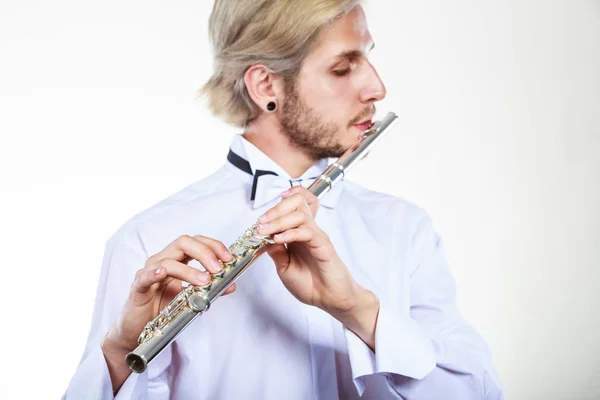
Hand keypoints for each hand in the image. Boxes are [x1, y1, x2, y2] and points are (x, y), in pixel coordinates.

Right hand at [102, 235, 235, 378]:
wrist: (137, 329)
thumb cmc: (162, 309)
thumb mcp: (190, 298)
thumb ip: (210, 290)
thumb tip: (231, 285)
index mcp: (176, 259)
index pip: (196, 242)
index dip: (214, 246)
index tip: (228, 258)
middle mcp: (162, 260)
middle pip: (184, 243)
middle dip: (205, 253)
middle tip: (219, 268)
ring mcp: (148, 272)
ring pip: (168, 260)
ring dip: (189, 270)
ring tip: (204, 281)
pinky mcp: (137, 287)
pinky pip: (145, 276)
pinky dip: (154, 273)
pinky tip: (163, 273)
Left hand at [257, 186, 362, 315]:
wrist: (330, 300)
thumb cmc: (311, 285)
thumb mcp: (284, 267)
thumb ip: (275, 251)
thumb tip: (263, 237)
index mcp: (298, 234)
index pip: (294, 206)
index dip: (280, 203)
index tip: (263, 213)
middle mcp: (308, 231)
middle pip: (298, 202)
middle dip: (276, 208)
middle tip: (261, 221)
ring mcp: (316, 236)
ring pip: (300, 214)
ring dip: (278, 220)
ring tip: (265, 231)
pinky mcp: (323, 245)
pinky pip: (307, 231)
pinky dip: (290, 233)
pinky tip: (278, 239)